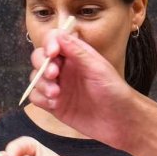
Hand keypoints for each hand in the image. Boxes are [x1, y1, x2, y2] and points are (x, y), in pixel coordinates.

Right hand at [28, 30, 145, 148]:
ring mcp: (58, 86)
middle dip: (42, 65)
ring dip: (41, 84)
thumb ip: (78, 52)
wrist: (120, 122)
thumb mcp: (98, 68)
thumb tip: (59, 34)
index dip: (48, 44)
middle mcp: (64, 69)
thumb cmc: (114, 92)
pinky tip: (54, 104)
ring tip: (56, 95)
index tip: (52, 54)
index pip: (54, 41)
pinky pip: (36, 97)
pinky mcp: (54, 105)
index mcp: (76, 55)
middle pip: (39, 58)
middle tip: (54, 76)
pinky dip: (40, 99)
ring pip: (36, 78)